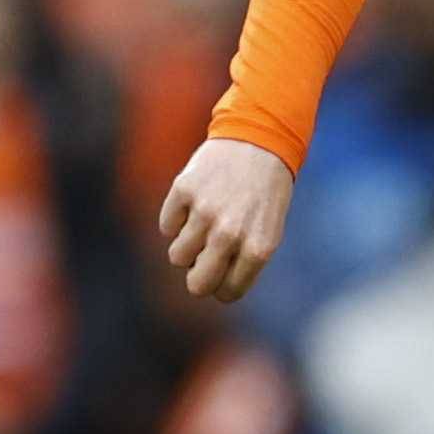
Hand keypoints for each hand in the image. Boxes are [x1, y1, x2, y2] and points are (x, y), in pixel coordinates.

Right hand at [160, 137, 294, 302]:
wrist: (257, 140)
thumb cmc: (263, 193)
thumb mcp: (267, 231)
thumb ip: (243, 262)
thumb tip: (206, 286)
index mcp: (257, 248)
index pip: (227, 293)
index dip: (221, 287)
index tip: (221, 274)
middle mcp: (230, 233)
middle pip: (197, 285)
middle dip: (197, 278)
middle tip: (201, 262)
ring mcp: (205, 211)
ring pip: (177, 256)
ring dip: (187, 245)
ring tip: (203, 223)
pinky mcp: (183, 190)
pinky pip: (167, 226)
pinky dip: (176, 219)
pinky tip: (194, 203)